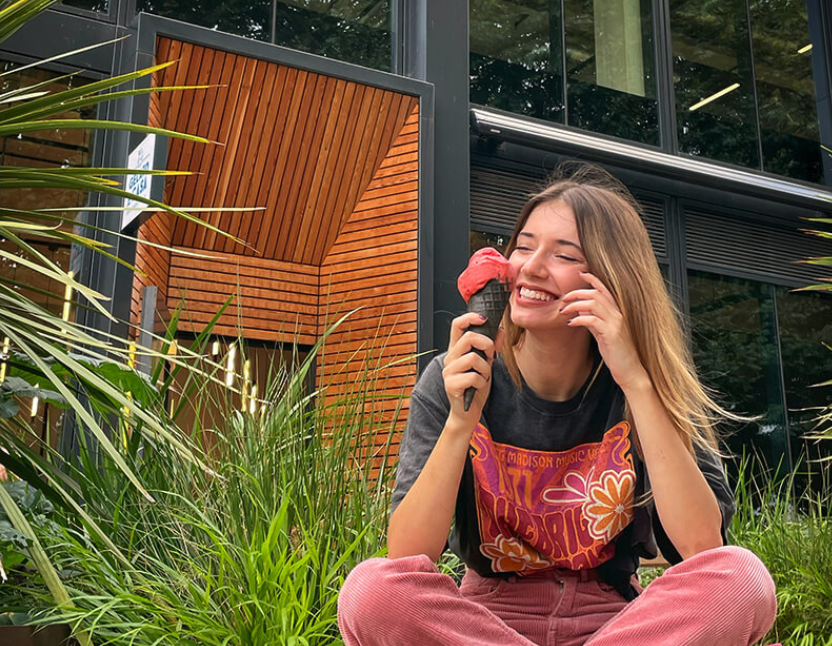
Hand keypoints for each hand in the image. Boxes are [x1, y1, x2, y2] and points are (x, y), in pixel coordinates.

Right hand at [443, 312, 504, 429]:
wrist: (467, 413)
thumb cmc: (475, 388)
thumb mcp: (487, 365)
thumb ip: (492, 348)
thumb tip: (500, 331)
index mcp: (456, 350)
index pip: (457, 325)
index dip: (470, 317)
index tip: (484, 318)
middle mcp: (450, 358)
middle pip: (468, 337)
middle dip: (487, 345)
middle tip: (491, 357)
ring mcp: (448, 371)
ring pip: (473, 358)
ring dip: (485, 368)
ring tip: (484, 376)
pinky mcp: (451, 385)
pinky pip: (473, 376)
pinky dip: (482, 382)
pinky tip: (478, 387)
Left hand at [559, 272, 648, 392]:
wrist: (630, 370)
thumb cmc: (617, 353)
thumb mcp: (603, 333)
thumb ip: (593, 321)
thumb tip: (580, 311)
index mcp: (616, 313)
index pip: (605, 290)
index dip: (593, 280)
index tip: (581, 274)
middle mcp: (618, 314)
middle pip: (596, 293)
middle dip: (577, 292)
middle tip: (563, 299)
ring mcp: (616, 323)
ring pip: (594, 303)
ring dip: (575, 304)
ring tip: (564, 310)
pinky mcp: (612, 334)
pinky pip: (592, 320)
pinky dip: (579, 319)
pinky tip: (570, 323)